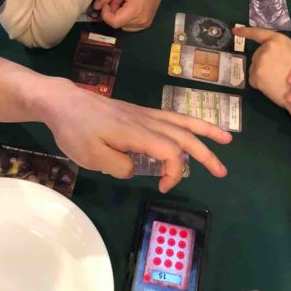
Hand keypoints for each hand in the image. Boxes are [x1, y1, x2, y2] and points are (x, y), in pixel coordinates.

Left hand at [35, 77, 230, 192]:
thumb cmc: (75, 130)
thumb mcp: (91, 157)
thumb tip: (135, 169)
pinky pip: (172, 117)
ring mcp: (144, 114)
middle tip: (222, 172)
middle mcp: (146, 121)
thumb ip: (119, 166)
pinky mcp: (139, 113)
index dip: (174, 172)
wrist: (63, 102)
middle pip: (184, 136)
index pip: (169, 152)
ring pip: (182, 122)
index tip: (162, 187)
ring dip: (206, 132)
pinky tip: (197, 128)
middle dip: (205, 154)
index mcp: (136, 133)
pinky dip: (189, 123)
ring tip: (227, 140)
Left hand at [94, 0, 169, 30]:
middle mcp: (142, 22)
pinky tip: (131, 6)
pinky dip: (126, 17)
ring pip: (123, 24)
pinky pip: (130, 25)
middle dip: (114, 11)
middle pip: (118, 22)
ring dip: (120, 14)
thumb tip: (95, 7)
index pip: (113, 22)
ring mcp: (145, 24)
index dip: (106, 13)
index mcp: (135, 12)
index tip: (108, 1)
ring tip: (126, 0)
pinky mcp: (147, 23)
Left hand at [233, 25, 290, 107]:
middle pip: (257, 54)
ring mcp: (259, 63)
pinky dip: (259, 83)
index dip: (245, 31)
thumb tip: (266, 52)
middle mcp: (266, 49)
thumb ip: (278, 49)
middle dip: (263, 62)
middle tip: (276, 71)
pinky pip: (253, 79)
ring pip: (254, 67)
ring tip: (275, 79)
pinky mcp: (256, 76)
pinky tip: (270, 85)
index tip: (236, 31)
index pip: (258, 33)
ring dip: (261, 73)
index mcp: (276, 40)